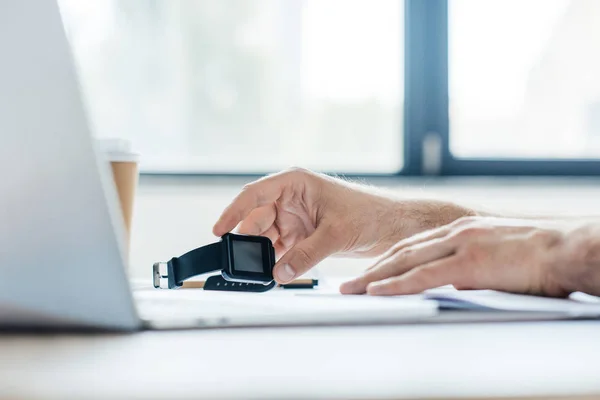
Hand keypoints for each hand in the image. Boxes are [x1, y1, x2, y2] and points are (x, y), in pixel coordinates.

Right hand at [213, 168, 473, 283]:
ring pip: (267, 237)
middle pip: (258, 219)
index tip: (219, 231)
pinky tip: (274, 272)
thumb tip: (279, 272)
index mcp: (295, 183)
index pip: (254, 195)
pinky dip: (277, 261)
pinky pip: (282, 249)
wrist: (395, 227)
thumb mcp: (335, 233)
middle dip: (250, 240)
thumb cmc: (370, 214)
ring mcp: (296, 218)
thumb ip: (305, 254)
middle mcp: (291, 199)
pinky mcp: (303, 236)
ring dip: (263, 254)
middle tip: (243, 262)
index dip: (233, 212)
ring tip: (258, 271)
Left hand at [340, 217, 578, 296]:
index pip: (413, 245)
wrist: (568, 248)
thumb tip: (453, 285)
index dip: (387, 259)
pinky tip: (376, 292)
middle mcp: (454, 232)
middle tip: (349, 283)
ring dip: (374, 277)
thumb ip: (471, 267)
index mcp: (461, 230)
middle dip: (372, 268)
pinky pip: (423, 276)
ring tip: (351, 290)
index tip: (368, 271)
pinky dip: (396, 285)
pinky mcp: (468, 263)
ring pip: (404, 262)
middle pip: (401, 251)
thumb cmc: (540, 257)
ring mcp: (459, 245)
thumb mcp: (497, 256)